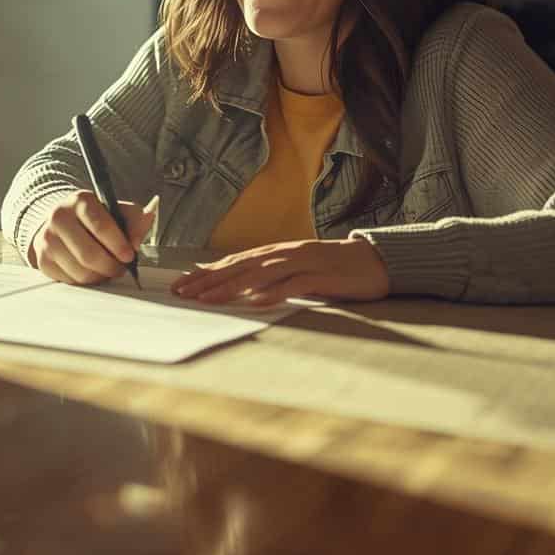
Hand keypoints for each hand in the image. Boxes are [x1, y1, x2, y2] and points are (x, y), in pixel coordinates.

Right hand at [31, 192, 158, 285]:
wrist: (62, 221)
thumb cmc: (95, 219)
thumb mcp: (116, 212)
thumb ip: (135, 219)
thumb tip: (144, 226)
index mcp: (80, 201)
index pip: (100, 226)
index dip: (118, 245)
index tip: (129, 255)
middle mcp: (59, 217)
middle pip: (89, 254)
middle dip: (111, 266)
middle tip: (121, 268)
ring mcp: (47, 239)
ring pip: (80, 271)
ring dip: (99, 276)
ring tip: (106, 269)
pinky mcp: (43, 260)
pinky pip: (69, 281)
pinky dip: (85, 281)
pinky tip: (91, 271)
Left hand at [171, 237, 389, 305]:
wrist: (374, 260)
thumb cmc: (333, 269)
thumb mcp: (296, 271)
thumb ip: (271, 277)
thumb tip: (240, 290)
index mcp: (276, 253)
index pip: (233, 262)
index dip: (206, 273)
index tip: (181, 285)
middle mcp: (284, 254)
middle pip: (239, 266)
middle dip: (208, 280)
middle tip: (182, 293)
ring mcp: (302, 263)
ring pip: (259, 274)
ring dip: (231, 286)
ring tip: (207, 298)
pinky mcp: (321, 276)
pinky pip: (294, 285)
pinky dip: (274, 293)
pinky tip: (256, 302)